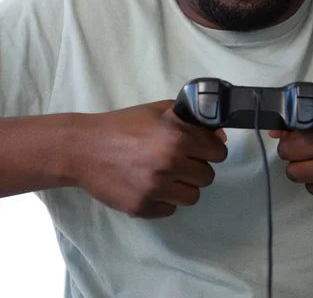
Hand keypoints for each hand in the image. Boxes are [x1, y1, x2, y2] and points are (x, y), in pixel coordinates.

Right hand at [72, 101, 227, 218]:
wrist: (84, 148)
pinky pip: (170, 210)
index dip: (210, 149)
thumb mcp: (158, 111)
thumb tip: (219, 136)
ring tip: (164, 174)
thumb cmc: (122, 125)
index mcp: (177, 137)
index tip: (201, 149)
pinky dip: (163, 200)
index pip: (218, 152)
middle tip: (178, 161)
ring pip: (192, 197)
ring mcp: (155, 188)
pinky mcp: (142, 208)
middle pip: (208, 176)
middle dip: (196, 168)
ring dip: (183, 186)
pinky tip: (149, 185)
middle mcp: (170, 164)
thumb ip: (191, 120)